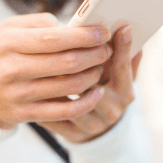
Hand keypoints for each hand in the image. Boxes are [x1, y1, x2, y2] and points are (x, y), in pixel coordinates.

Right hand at [0, 13, 112, 128]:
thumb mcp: (6, 29)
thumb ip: (39, 24)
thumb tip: (73, 27)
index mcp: (8, 43)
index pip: (54, 38)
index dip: (83, 36)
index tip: (102, 32)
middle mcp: (12, 70)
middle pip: (66, 63)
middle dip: (94, 55)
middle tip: (105, 49)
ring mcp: (18, 95)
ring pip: (69, 86)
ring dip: (92, 76)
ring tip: (99, 66)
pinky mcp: (25, 115)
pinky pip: (64, 112)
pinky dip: (86, 102)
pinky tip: (96, 92)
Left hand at [37, 25, 142, 142]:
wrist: (101, 131)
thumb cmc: (109, 93)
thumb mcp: (120, 77)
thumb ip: (124, 56)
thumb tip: (128, 29)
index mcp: (125, 92)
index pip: (123, 68)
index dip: (122, 48)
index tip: (121, 27)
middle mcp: (112, 109)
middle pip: (96, 86)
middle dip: (80, 67)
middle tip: (66, 46)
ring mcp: (93, 124)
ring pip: (74, 104)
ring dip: (58, 86)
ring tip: (42, 68)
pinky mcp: (74, 135)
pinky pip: (56, 119)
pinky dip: (45, 105)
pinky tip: (34, 89)